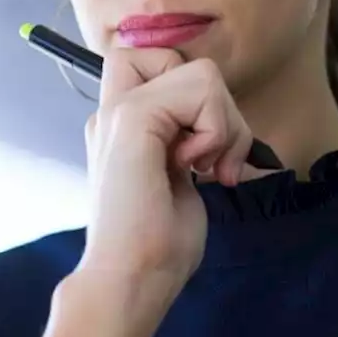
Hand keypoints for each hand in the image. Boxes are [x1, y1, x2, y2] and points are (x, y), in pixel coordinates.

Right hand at [80, 49, 255, 285]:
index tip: (201, 151)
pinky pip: (199, 89)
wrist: (131, 279)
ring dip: (223, 121)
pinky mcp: (132, 117)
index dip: (195, 97)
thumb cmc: (157, 247)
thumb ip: (188, 143)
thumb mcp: (180, 181)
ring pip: (200, 70)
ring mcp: (118, 110)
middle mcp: (113, 110)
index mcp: (120, 125)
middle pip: (177, 57)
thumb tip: (219, 125)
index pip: (159, 66)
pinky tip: (194, 167)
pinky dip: (216, 129)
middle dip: (218, 104)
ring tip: (205, 168)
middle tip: (214, 159)